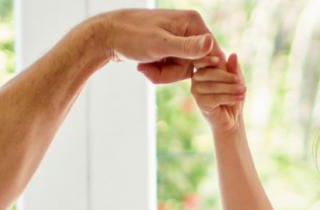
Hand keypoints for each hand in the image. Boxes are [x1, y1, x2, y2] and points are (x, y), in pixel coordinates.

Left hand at [91, 9, 220, 84]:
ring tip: (144, 66)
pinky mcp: (169, 48)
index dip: (199, 70)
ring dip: (163, 74)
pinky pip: (172, 68)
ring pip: (182, 70)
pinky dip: (158, 71)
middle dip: (173, 73)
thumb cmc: (131, 37)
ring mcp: (179, 38)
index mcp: (192, 22)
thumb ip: (187, 48)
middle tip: (151, 69)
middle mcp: (189, 28)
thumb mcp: (160, 45)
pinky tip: (144, 65)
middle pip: (196, 65)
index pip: (212, 54)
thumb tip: (210, 44)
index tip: (183, 77)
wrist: (106, 36)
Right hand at [189, 53, 243, 135]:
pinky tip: (239, 98)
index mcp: (204, 67)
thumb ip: (234, 68)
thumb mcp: (237, 78)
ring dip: (231, 88)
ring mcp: (196, 90)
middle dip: (227, 77)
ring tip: (243, 91)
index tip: (221, 58)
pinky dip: (229, 97)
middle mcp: (197, 77)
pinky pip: (214, 98)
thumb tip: (233, 54)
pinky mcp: (200, 103)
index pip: (203, 58)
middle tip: (241, 83)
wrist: (232, 118)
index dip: (209, 57)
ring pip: (213, 85)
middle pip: (209, 72)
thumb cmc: (233, 95)